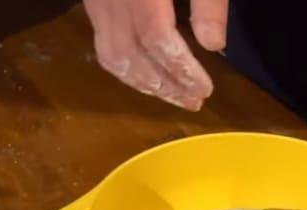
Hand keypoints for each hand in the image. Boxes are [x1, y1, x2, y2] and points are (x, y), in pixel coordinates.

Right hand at [83, 0, 227, 110]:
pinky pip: (103, 43)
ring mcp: (95, 0)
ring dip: (144, 82)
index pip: (155, 36)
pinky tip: (149, 77)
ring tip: (174, 97)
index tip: (205, 89)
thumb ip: (208, 2)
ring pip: (111, 53)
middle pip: (130, 53)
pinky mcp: (93, 0)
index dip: (180, 68)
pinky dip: (127, 68)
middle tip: (194, 102)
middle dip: (164, 85)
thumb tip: (213, 45)